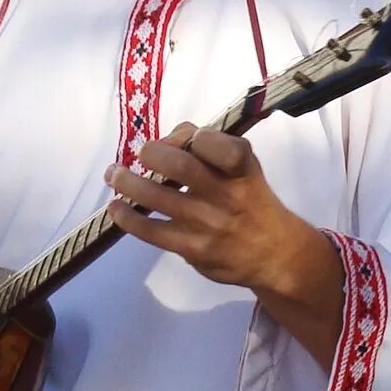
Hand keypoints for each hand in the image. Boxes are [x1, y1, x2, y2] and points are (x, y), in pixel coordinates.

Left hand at [107, 124, 345, 366]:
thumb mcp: (245, 168)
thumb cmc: (252, 201)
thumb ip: (212, 147)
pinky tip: (117, 209)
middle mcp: (228, 195)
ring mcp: (209, 224)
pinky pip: (152, 231)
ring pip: (157, 197)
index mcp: (243, 168)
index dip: (190, 136)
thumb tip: (168, 138)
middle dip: (152, 154)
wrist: (275, 254)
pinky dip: (128, 217)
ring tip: (114, 174)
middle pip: (181, 166)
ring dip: (127, 182)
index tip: (180, 139)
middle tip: (141, 154)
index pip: (216, 143)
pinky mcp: (195, 249)